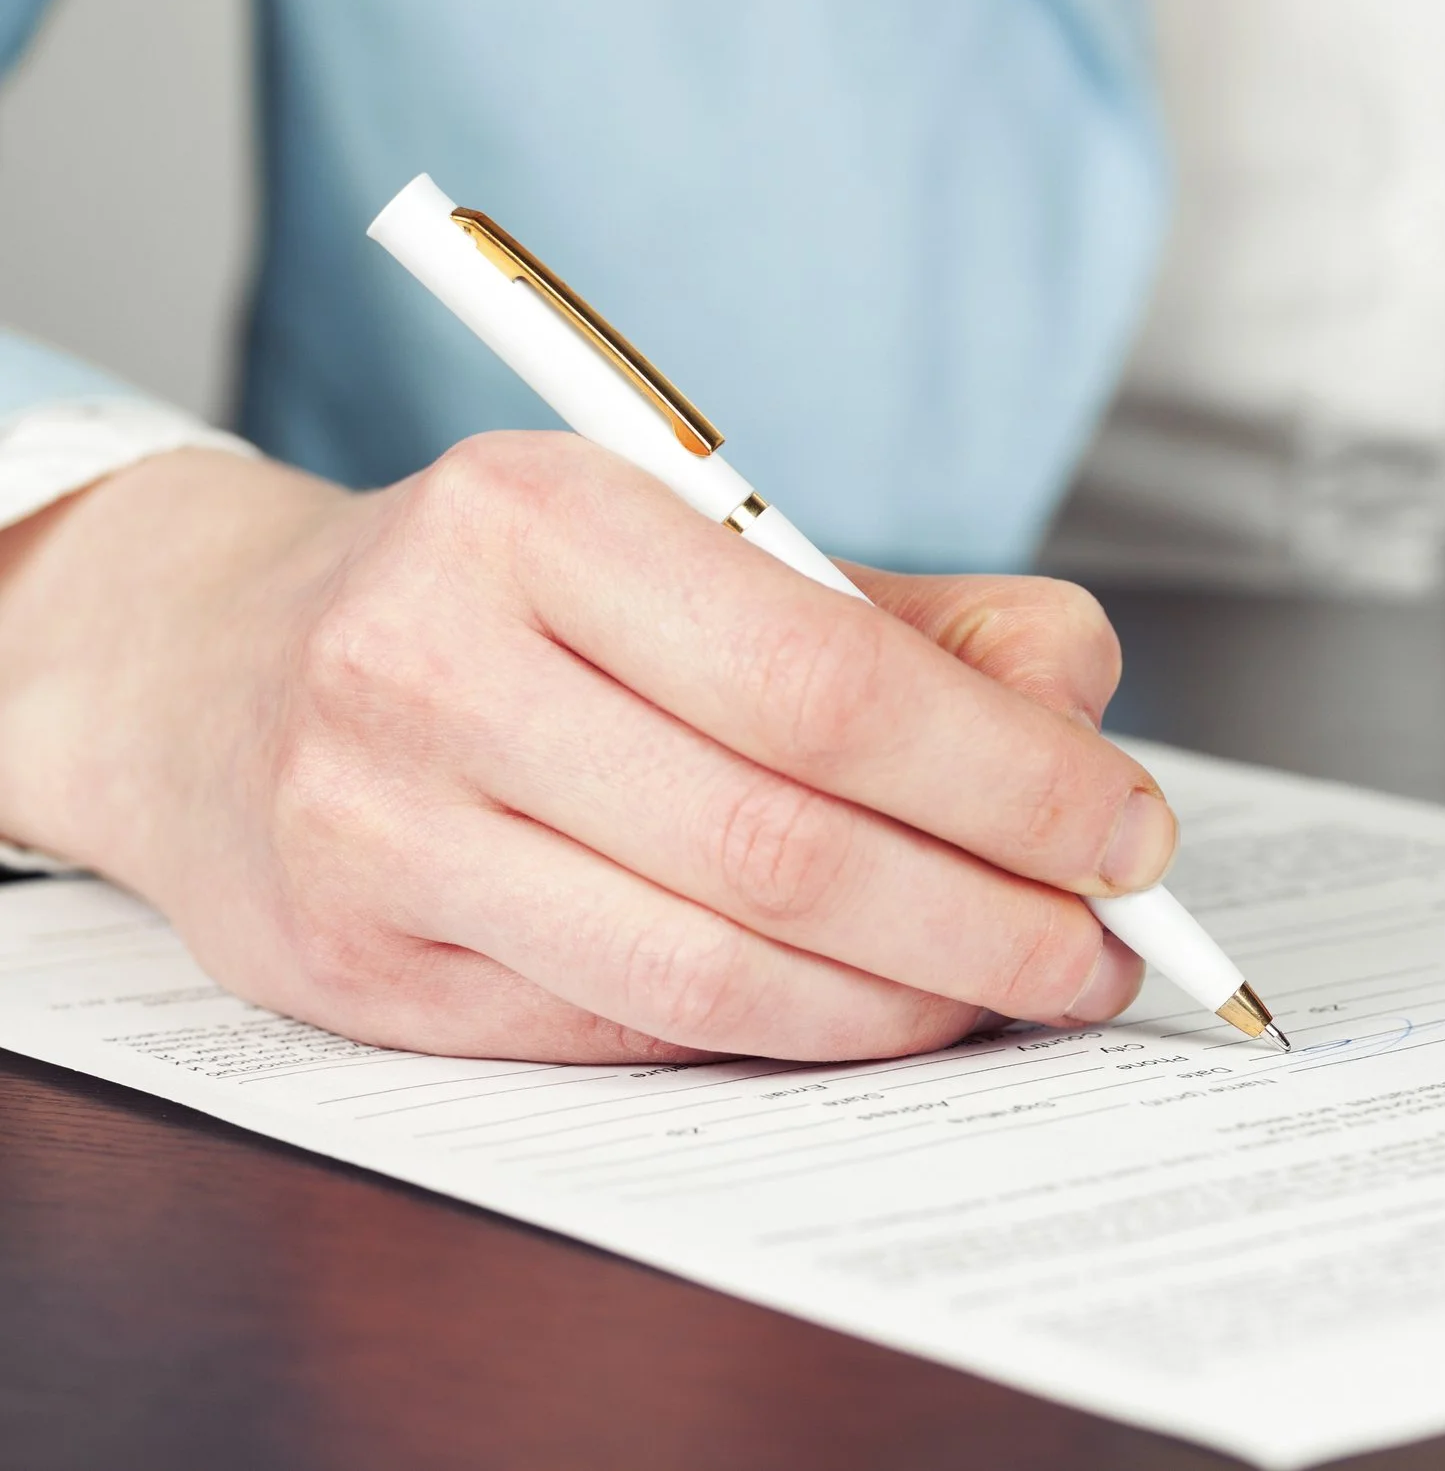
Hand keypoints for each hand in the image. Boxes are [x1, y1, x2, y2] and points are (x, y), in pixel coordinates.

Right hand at [0, 435, 1165, 1060]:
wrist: (212, 670)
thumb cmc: (503, 602)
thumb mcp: (700, 543)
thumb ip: (910, 620)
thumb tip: (1080, 706)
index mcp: (541, 516)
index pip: (828, 681)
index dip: (1012, 779)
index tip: (1128, 833)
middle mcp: (435, 665)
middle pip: (784, 843)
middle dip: (990, 916)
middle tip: (1102, 947)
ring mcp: (380, 829)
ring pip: (711, 970)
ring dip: (907, 1001)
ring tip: (1014, 988)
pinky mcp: (362, 968)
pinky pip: (629, 1031)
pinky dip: (787, 1033)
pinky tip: (870, 1008)